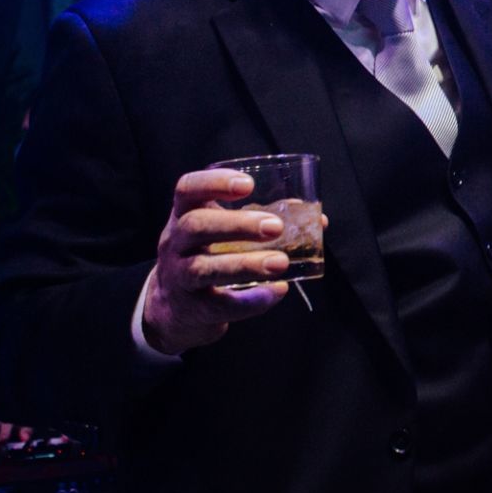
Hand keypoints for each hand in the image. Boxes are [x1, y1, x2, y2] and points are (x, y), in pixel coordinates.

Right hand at [141, 169, 290, 354]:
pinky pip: (219, 305)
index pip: (187, 189)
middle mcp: (174, 243)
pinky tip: (278, 291)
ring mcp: (179, 278)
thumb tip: (319, 221)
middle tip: (276, 227)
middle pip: (195, 226)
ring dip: (245, 264)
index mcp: (183, 215)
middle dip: (237, 224)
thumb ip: (261, 222)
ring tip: (281, 263)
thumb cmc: (207, 257)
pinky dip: (251, 301)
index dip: (214, 183)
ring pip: (203, 269)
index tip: (248, 184)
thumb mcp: (220, 234)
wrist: (173, 309)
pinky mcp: (193, 309)